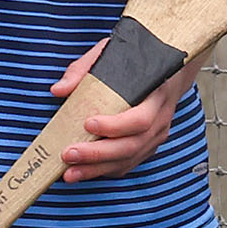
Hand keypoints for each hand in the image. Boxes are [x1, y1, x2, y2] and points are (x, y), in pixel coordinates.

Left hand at [51, 43, 204, 182]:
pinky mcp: (148, 147)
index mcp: (156, 94)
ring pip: (128, 159)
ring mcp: (156, 136)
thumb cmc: (137, 63)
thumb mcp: (110, 55)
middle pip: (131, 145)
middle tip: (69, 154)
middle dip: (98, 153)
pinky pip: (127, 164)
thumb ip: (83, 70)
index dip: (115, 126)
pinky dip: (105, 170)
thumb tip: (58, 90)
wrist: (168, 72)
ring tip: (70, 172)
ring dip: (97, 168)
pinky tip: (84, 171)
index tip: (88, 124)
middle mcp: (160, 119)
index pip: (140, 119)